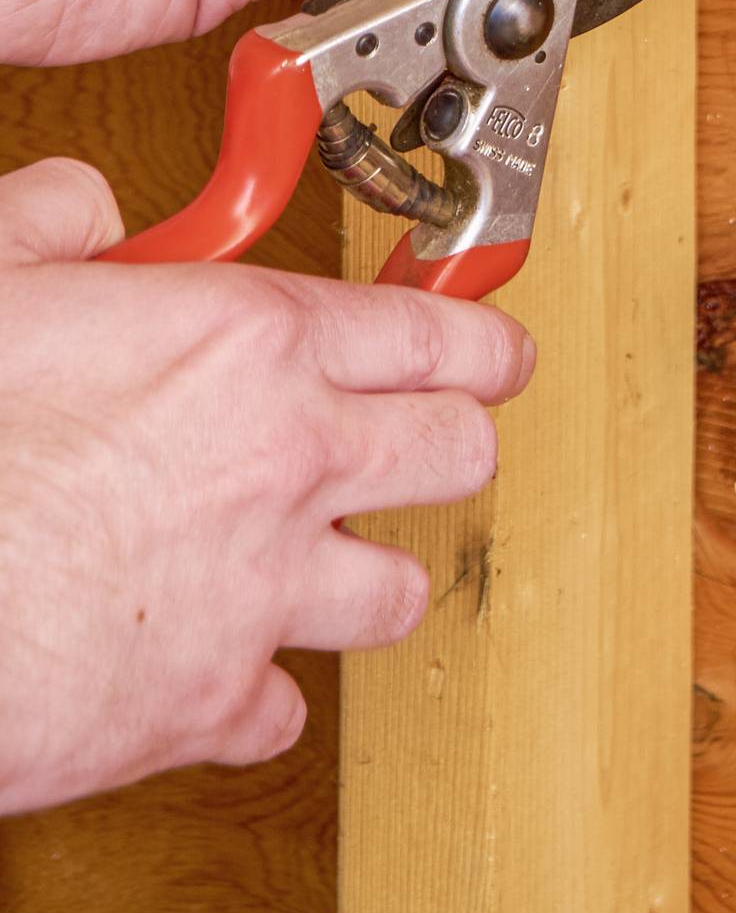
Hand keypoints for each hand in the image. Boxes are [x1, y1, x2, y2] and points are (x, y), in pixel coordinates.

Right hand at [0, 158, 532, 811]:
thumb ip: (59, 218)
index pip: (434, 330)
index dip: (484, 335)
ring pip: (398, 590)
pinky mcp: (211, 703)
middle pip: (457, 452)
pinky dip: (265, 695)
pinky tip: (239, 669)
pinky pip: (284, 710)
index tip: (498, 343)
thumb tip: (85, 202)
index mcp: (250, 345)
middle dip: (458, 438)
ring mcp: (260, 592)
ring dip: (372, 573)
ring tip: (344, 555)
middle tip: (445, 431)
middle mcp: (285, 466)